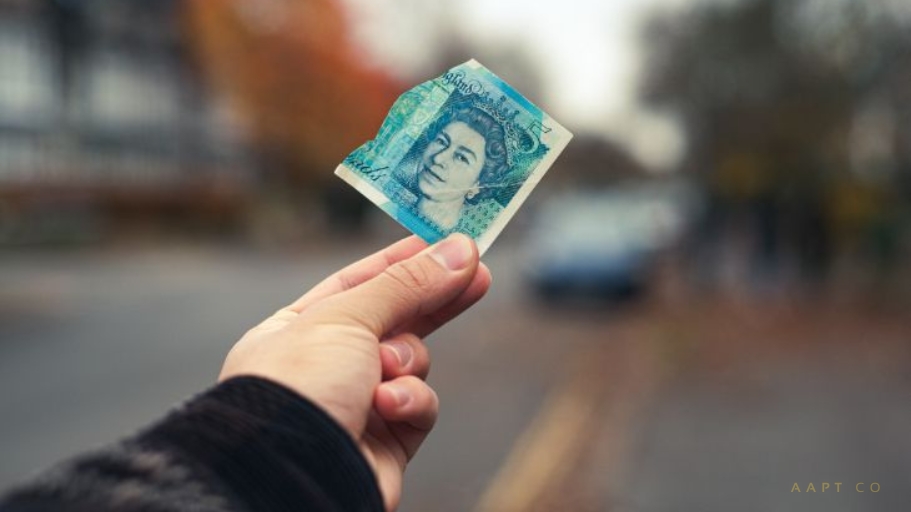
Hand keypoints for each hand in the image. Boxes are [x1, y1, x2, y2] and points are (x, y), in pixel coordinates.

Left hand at [219, 234, 490, 510]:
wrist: (291, 478)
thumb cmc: (297, 389)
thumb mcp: (347, 317)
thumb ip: (407, 284)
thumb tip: (460, 249)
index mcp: (299, 328)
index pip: (358, 282)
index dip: (402, 260)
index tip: (443, 241)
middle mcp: (328, 365)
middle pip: (396, 318)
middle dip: (436, 298)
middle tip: (480, 271)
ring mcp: (357, 403)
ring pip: (413, 362)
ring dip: (407, 361)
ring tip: (385, 372)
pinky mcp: (386, 441)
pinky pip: (418, 407)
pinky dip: (410, 402)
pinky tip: (389, 406)